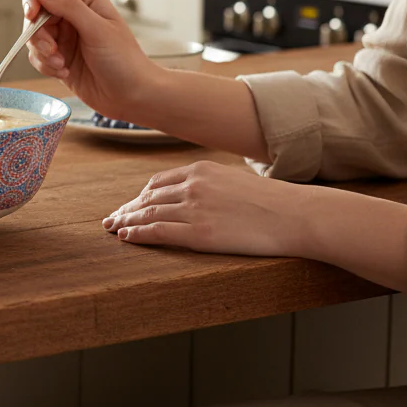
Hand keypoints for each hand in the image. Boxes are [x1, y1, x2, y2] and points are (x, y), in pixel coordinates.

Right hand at [22, 0, 160, 120]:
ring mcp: (65, 39)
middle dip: (39, 33)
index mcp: (85, 1)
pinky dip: (46, 66)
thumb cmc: (125, 61)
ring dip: (43, 52)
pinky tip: (64, 72)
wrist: (132, 97)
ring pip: (35, 37)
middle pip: (37, 14)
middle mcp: (73, 17)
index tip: (31, 14)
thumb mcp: (97, 29)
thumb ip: (69, 7)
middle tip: (51, 49)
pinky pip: (38, 57)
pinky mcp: (60, 59)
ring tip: (61, 64)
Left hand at [103, 161, 309, 256]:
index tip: (131, 204)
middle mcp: (192, 185)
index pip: (158, 183)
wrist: (296, 215)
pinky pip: (158, 232)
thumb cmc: (274, 202)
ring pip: (148, 214)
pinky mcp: (200, 233)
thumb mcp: (236, 179)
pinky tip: (126, 237)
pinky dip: (137, 234)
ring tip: (113, 228)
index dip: (140, 196)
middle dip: (127, 209)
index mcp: (201, 170)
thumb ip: (212, 184)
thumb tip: (199, 193)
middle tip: (111, 218)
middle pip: (148, 198)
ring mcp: (194, 209)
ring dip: (126, 221)